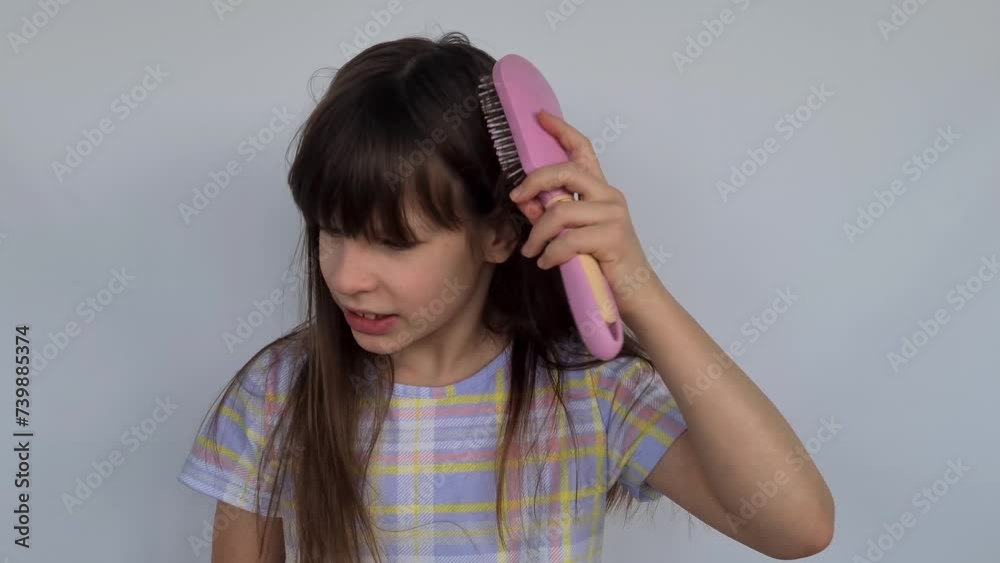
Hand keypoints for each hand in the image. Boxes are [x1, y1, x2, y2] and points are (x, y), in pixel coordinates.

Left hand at [509, 110, 660, 316]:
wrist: (636, 295)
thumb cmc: (604, 265)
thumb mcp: (573, 236)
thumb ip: (551, 216)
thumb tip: (525, 201)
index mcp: (601, 192)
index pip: (583, 150)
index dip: (561, 130)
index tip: (540, 116)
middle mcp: (610, 197)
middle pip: (566, 172)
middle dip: (534, 182)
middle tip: (516, 198)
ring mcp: (613, 215)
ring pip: (560, 212)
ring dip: (538, 234)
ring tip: (533, 251)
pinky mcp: (613, 237)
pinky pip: (568, 240)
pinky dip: (551, 253)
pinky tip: (548, 263)